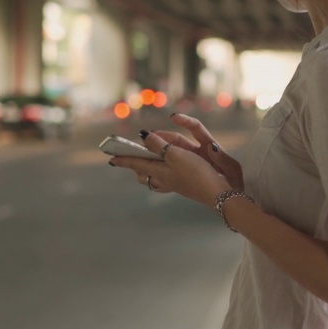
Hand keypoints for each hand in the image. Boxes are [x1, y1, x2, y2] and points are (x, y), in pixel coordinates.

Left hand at [110, 131, 229, 206]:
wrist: (217, 193)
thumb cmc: (196, 173)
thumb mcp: (175, 155)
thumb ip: (158, 144)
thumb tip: (143, 135)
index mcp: (159, 172)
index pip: (136, 163)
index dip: (123, 159)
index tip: (110, 158)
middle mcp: (164, 179)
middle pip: (144, 173)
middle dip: (137, 165)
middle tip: (133, 156)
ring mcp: (174, 183)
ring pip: (155, 176)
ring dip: (151, 166)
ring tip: (151, 158)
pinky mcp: (185, 184)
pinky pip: (168, 178)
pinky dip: (165, 170)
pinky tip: (171, 166)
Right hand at [152, 113, 243, 189]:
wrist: (234, 197)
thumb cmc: (235, 181)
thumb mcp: (230, 167)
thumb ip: (220, 156)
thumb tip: (211, 147)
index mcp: (209, 146)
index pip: (195, 127)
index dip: (185, 121)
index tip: (174, 117)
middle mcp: (199, 153)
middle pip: (178, 141)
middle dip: (162, 137)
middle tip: (146, 136)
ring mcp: (191, 164)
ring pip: (171, 155)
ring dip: (158, 152)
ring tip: (141, 151)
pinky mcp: (185, 176)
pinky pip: (170, 173)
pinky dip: (160, 171)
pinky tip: (148, 173)